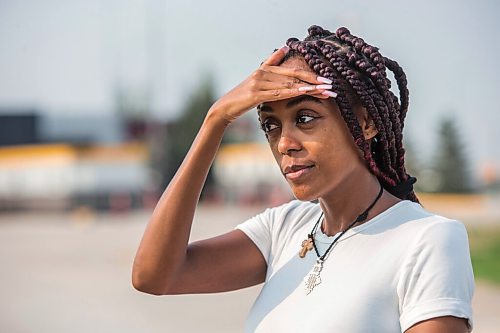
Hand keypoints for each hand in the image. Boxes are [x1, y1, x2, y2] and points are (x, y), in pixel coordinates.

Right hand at [208, 46, 334, 124]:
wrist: (225, 108)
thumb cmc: (243, 96)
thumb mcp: (257, 78)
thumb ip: (271, 62)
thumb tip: (284, 46)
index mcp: (266, 69)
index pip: (293, 71)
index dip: (311, 75)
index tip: (327, 79)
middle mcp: (263, 73)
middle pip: (294, 77)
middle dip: (315, 81)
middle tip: (331, 86)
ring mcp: (259, 83)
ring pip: (289, 85)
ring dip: (309, 88)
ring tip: (325, 92)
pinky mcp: (255, 94)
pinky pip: (278, 93)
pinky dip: (293, 93)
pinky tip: (305, 93)